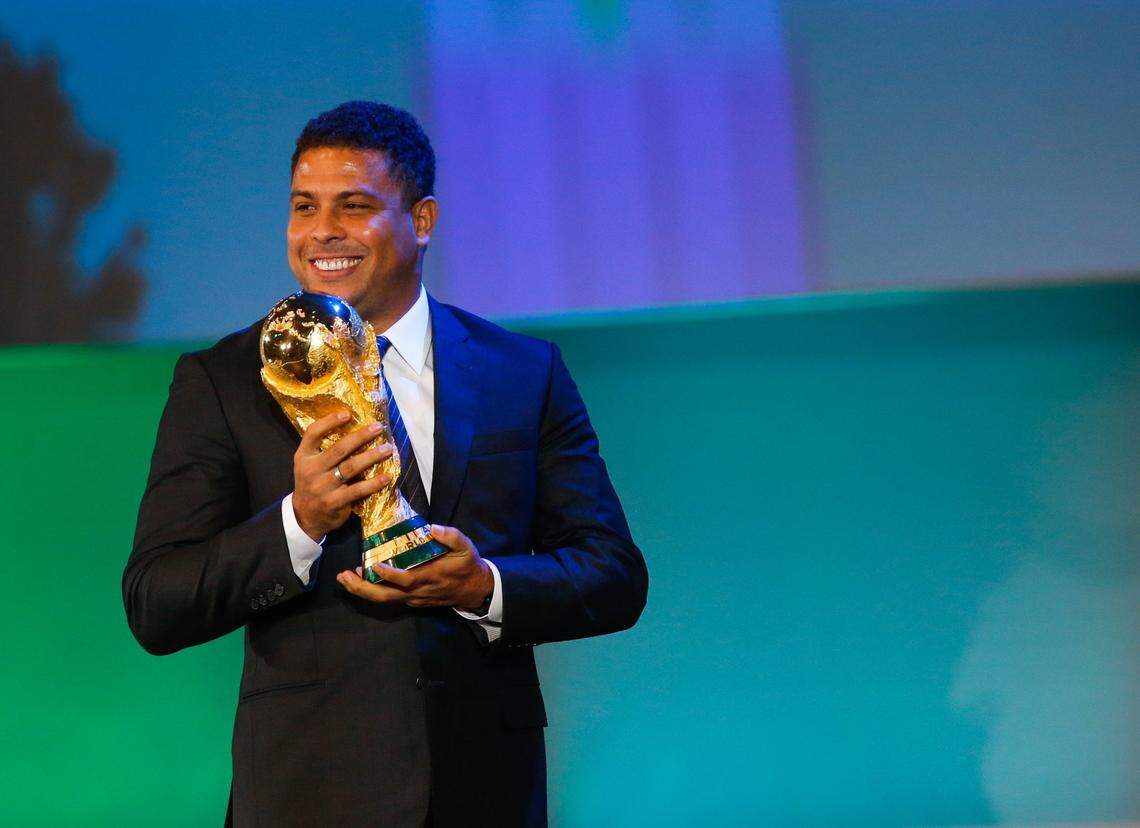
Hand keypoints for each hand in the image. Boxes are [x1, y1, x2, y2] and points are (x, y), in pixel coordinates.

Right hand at [291, 411, 393, 540]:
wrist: (305, 516)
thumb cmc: (312, 484)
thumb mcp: (308, 465)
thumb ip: (323, 450)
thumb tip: (354, 428)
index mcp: (303, 456)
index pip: (313, 433)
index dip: (329, 422)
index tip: (348, 414)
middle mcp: (311, 470)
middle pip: (339, 449)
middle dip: (361, 436)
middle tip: (378, 427)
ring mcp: (323, 487)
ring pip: (351, 467)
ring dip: (372, 456)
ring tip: (387, 449)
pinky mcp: (334, 502)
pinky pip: (357, 490)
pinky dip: (373, 483)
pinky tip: (386, 477)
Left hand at [336, 524, 493, 610]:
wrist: (475, 590)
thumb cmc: (468, 565)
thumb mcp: (466, 547)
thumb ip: (451, 536)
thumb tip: (433, 527)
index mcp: (430, 576)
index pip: (406, 579)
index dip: (389, 575)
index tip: (374, 565)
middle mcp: (417, 591)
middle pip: (386, 596)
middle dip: (362, 589)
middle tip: (343, 576)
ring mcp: (413, 598)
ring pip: (384, 600)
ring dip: (362, 590)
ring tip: (345, 578)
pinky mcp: (411, 600)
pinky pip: (388, 598)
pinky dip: (372, 591)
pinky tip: (361, 579)